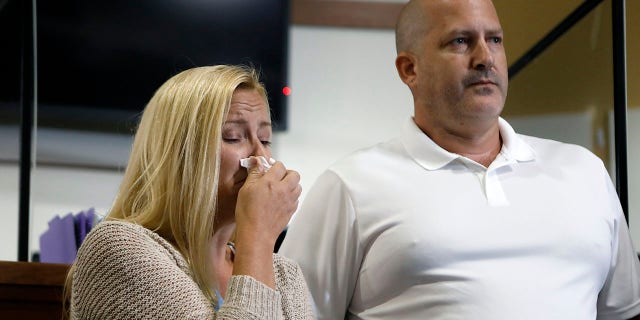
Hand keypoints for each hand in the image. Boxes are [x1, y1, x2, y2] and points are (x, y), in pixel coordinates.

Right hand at [231, 157, 300, 287]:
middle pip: (295, 174)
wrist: (256, 235)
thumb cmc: (248, 213)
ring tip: (280, 189)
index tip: (268, 169)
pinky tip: (280, 200)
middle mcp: (283, 190)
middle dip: (287, 173)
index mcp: (271, 182)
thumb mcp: (246, 190)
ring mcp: (289, 201)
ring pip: (298, 186)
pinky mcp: (291, 211)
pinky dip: (291, 197)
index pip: (279, 165)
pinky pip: (296, 199)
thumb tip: (256, 162)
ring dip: (291, 185)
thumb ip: (253, 174)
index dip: (274, 165)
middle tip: (277, 177)